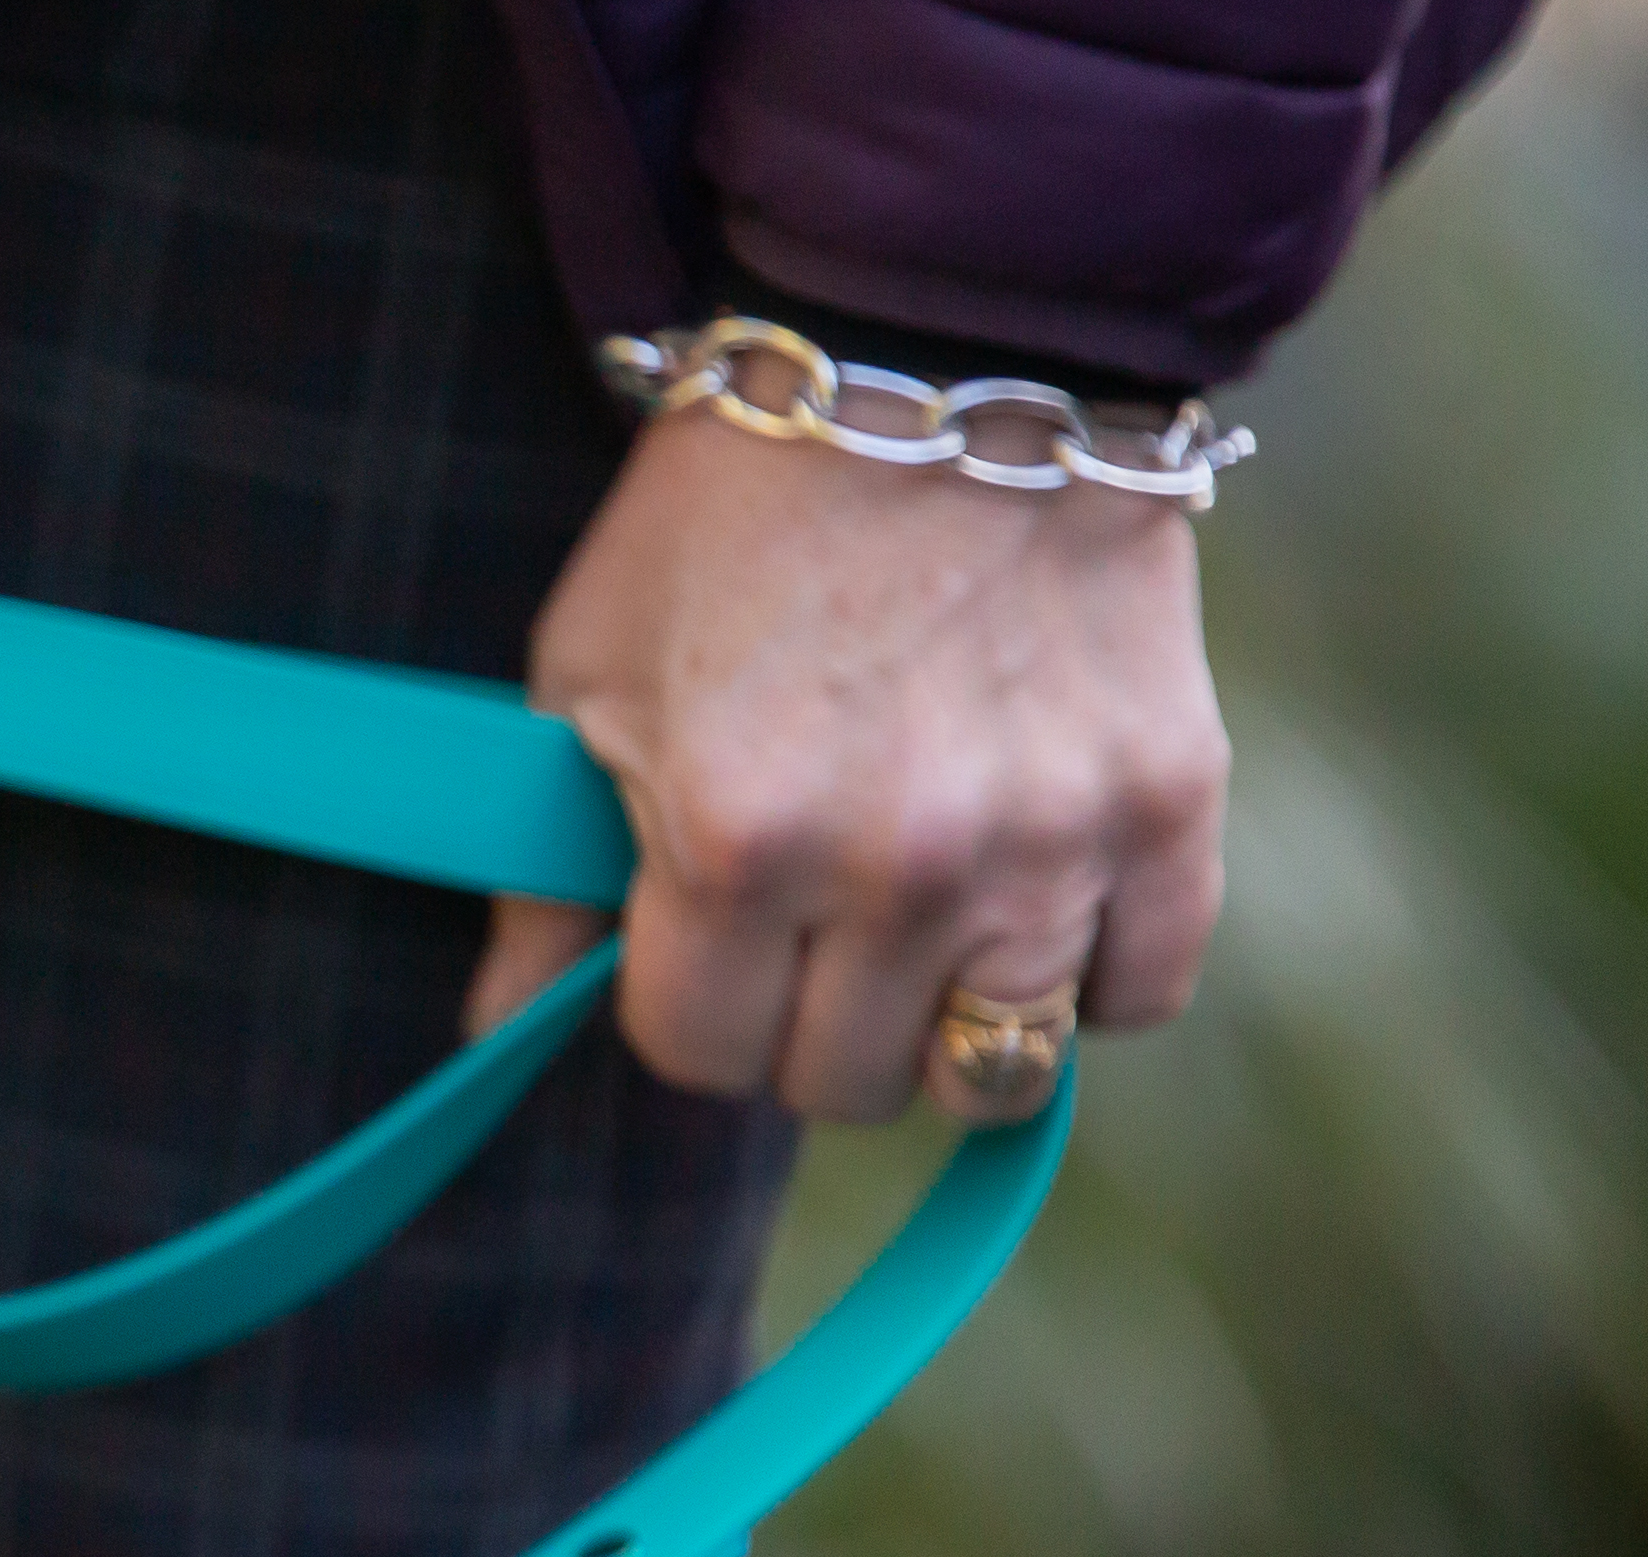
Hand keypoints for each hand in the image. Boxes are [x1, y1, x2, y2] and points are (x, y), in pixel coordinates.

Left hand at [467, 409, 1229, 1120]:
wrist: (940, 367)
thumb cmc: (729, 522)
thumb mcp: (585, 681)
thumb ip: (545, 878)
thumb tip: (496, 1032)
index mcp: (737, 842)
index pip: (698, 1053)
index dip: (686, 1006)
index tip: (700, 940)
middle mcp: (901, 866)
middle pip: (838, 1081)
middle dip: (802, 1024)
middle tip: (807, 925)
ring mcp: (1048, 841)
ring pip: (993, 1066)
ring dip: (942, 1020)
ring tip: (921, 928)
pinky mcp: (1168, 799)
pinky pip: (1141, 989)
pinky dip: (1095, 976)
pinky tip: (1039, 902)